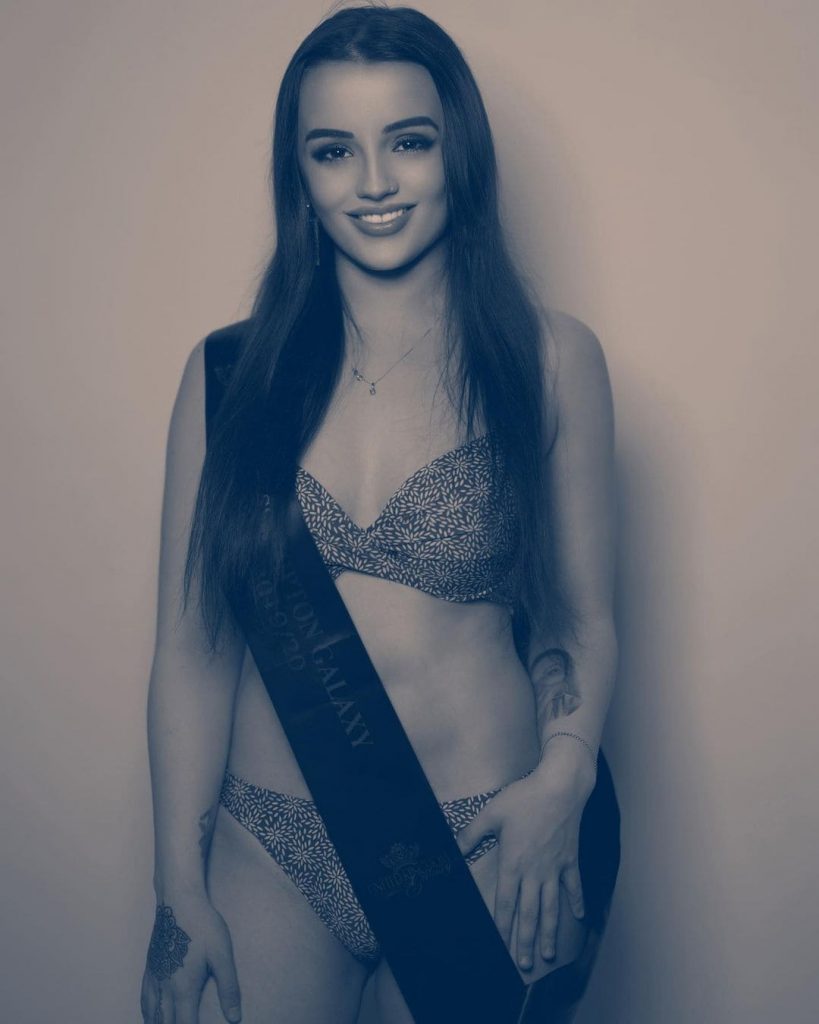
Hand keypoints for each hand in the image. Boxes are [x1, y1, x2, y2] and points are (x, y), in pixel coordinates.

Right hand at [140, 895, 240, 1023]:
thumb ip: (228, 988)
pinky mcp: (149, 968)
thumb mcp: (222, 955)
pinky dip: (147, 1013)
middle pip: (165, 1023)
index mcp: (184, 989)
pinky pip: (144, 999)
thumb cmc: (202, 925)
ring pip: (151, 1014)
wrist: (178, 901)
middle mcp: (165, 988)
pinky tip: (150, 1014)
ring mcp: (154, 978)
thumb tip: (235, 1017)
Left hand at [454, 750, 594, 971]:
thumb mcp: (490, 813)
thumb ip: (471, 834)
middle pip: (529, 913)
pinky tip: (578, 917)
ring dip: (549, 932)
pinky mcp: (570, 859)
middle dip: (525, 941)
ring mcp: (555, 868)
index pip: (506, 903)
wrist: (560, 788)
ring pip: (552, 907)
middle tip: (524, 965)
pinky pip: (574, 886)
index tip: (501, 946)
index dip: (503, 927)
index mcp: (513, 863)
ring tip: (548, 954)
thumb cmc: (524, 798)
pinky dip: (576, 902)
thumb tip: (454, 849)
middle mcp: (535, 872)